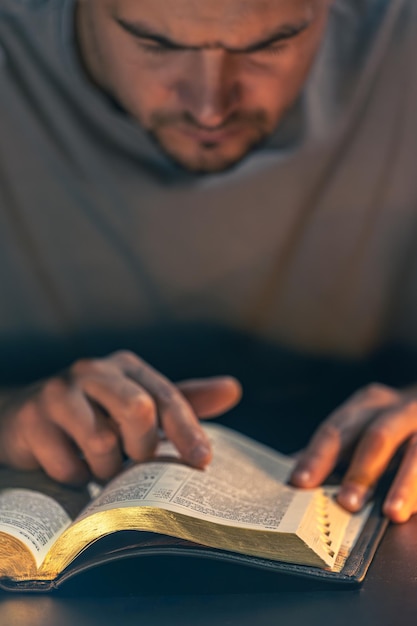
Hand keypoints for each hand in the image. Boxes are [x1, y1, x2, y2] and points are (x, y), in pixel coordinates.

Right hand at [0, 351, 240, 483]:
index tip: (203, 462)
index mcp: (124, 367)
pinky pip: (68, 465)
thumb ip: (182, 402)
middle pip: (137, 410)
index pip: (165, 395)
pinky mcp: (31, 420)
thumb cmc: (96, 414)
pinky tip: (69, 466)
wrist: (27, 418)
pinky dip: (76, 477)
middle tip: (134, 462)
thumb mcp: (140, 405)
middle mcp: (92, 370)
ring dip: (106, 469)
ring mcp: (58, 392)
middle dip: (142, 448)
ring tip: (97, 465)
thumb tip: (233, 388)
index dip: (187, 430)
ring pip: (102, 442)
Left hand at [290, 383, 416, 522]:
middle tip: (347, 503)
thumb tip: (291, 477)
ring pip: (416, 452)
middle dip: (362, 471)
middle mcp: (398, 409)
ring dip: (404, 484)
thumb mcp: (361, 428)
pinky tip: (414, 509)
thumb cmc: (390, 427)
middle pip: (377, 437)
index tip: (300, 482)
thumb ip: (332, 451)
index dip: (317, 456)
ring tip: (392, 512)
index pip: (336, 430)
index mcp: (367, 405)